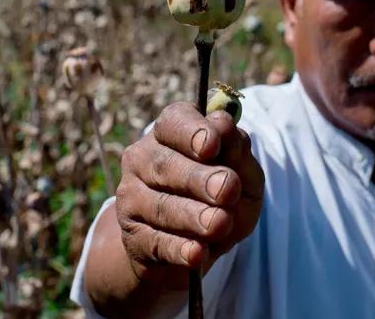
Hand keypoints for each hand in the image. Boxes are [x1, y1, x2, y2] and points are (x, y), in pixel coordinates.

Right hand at [115, 102, 264, 287]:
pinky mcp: (132, 237)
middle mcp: (143, 158)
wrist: (196, 247)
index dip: (192, 132)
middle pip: (166, 164)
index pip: (174, 122)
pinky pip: (155, 242)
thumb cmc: (222, 198)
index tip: (213, 144)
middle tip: (227, 189)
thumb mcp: (243, 174)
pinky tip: (197, 253)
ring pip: (160, 205)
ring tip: (220, 223)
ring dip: (192, 215)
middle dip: (199, 178)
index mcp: (171, 132)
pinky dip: (178, 248)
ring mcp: (132, 198)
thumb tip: (223, 123)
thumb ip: (237, 151)